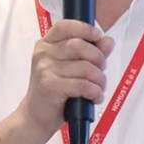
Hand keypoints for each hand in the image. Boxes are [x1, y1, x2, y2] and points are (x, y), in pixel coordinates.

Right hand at [19, 20, 114, 139]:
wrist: (35, 116)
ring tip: (99, 88)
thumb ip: (90, 52)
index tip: (98, 37)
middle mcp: (43, 54)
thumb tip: (108, 41)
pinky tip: (95, 97)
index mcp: (46, 44)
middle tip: (101, 71)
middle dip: (98, 58)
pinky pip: (83, 85)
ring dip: (99, 80)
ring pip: (85, 67)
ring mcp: (45, 70)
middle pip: (80, 46)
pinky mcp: (50, 86)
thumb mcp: (70, 68)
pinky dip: (95, 92)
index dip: (86, 29)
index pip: (66, 26)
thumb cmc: (54, 90)